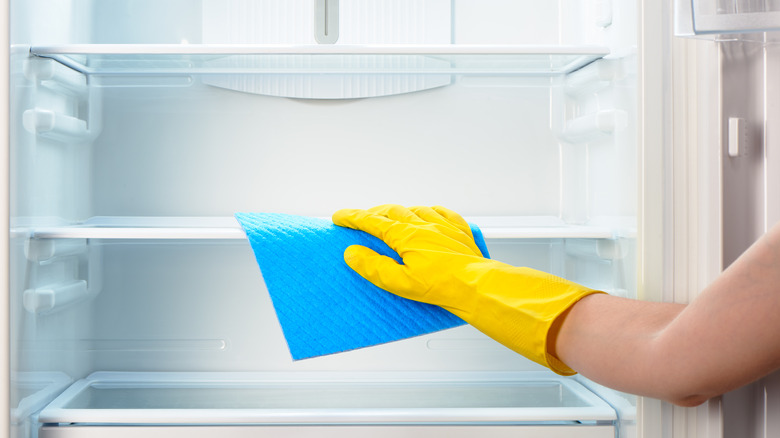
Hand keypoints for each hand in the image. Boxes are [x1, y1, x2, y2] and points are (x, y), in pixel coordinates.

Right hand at [333, 204, 602, 374]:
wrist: (477, 285)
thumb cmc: (440, 287)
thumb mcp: (399, 282)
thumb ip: (373, 266)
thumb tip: (352, 252)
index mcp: (405, 235)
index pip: (372, 221)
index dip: (353, 218)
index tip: (339, 217)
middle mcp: (423, 224)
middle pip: (392, 211)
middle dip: (374, 213)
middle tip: (362, 219)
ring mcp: (443, 226)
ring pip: (416, 209)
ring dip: (400, 212)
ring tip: (392, 217)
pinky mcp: (460, 232)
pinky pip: (443, 213)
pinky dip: (429, 212)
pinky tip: (429, 215)